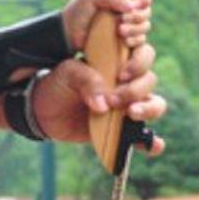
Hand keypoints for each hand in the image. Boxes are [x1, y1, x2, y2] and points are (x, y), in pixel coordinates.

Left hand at [31, 48, 166, 155]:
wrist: (43, 110)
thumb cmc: (58, 84)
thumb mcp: (68, 73)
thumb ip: (87, 81)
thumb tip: (103, 105)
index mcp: (116, 62)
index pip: (143, 55)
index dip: (140, 62)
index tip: (121, 74)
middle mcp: (127, 83)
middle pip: (149, 81)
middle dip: (136, 90)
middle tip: (114, 99)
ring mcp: (127, 106)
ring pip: (155, 104)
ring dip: (148, 109)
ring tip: (131, 114)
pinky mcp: (123, 128)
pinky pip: (145, 136)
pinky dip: (152, 142)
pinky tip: (153, 145)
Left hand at [62, 0, 151, 57]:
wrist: (67, 35)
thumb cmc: (78, 12)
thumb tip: (131, 7)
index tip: (137, 4)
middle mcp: (126, 11)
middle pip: (146, 12)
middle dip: (138, 16)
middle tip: (123, 18)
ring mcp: (127, 27)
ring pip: (145, 27)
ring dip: (136, 29)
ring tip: (120, 30)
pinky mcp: (124, 42)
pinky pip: (140, 42)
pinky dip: (136, 40)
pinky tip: (125, 41)